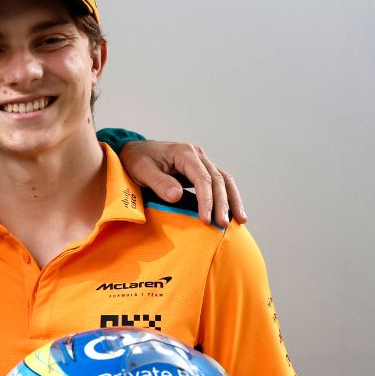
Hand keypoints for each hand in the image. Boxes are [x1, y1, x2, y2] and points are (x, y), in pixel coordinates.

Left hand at [119, 141, 245, 226]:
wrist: (134, 151)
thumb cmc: (135, 160)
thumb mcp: (141, 170)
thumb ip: (159, 182)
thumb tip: (177, 196)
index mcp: (184, 152)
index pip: (202, 178)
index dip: (206, 200)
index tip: (206, 219)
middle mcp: (197, 155)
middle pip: (217, 179)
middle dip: (222, 203)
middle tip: (223, 224)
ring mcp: (201, 161)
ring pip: (224, 180)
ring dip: (233, 200)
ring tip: (240, 221)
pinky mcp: (200, 170)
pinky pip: (219, 182)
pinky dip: (227, 196)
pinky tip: (232, 212)